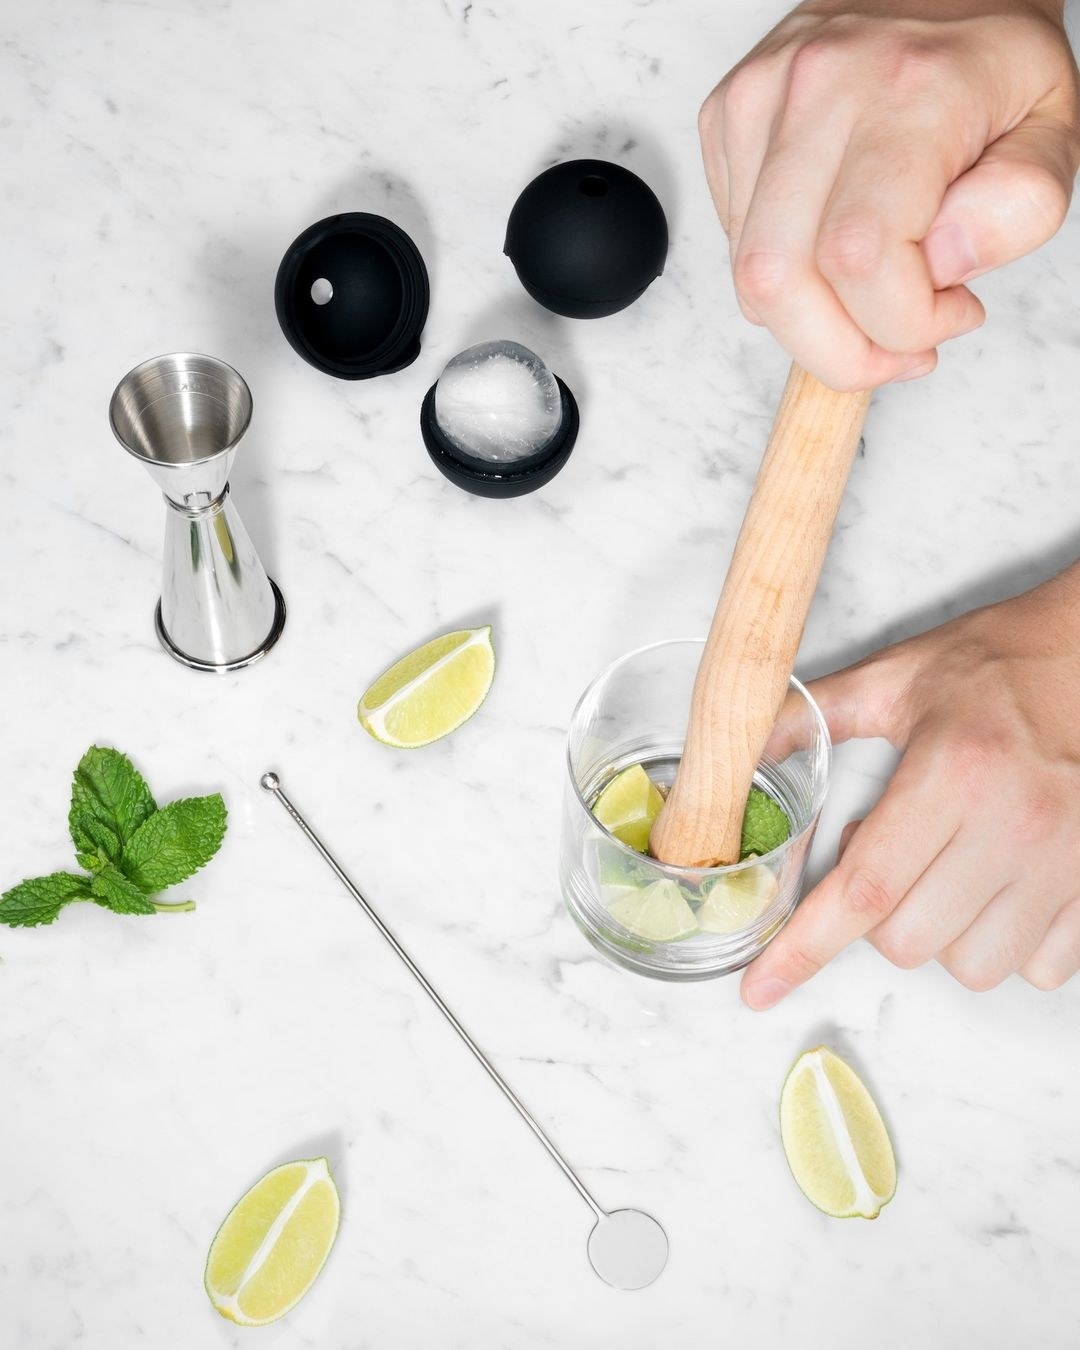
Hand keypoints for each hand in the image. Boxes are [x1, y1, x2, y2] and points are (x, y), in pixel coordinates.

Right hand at [699, 0, 1079, 389]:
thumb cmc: (989, 59)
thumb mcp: (1054, 128)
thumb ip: (1019, 207)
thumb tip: (939, 264)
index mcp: (910, 90)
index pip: (862, 259)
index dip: (901, 324)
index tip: (946, 316)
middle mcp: (819, 87)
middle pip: (778, 281)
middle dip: (835, 352)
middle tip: (888, 349)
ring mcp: (759, 100)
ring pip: (749, 274)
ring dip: (809, 320)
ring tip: (866, 295)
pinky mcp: (726, 116)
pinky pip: (736, 242)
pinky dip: (784, 273)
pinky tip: (829, 242)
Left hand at [741, 564, 1079, 1006]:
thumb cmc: (1003, 664)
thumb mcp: (898, 677)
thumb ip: (814, 715)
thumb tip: (744, 747)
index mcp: (953, 772)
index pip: (863, 888)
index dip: (803, 948)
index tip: (760, 987)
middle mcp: (1012, 825)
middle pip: (907, 940)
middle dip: (875, 915)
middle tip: (888, 853)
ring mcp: (1064, 863)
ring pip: (971, 965)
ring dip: (940, 934)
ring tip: (945, 869)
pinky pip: (1040, 969)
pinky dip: (1005, 944)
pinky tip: (995, 887)